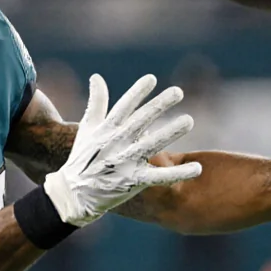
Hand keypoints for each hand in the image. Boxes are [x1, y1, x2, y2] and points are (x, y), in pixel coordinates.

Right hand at [44, 74, 202, 225]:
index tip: (151, 79)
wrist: (74, 194)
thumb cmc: (82, 157)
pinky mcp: (134, 181)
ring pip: (152, 144)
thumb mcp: (87, 128)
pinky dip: (178, 174)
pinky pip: (159, 177)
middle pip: (141, 120)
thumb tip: (96, 76)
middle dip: (159, 105)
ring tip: (189, 120)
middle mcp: (116, 143)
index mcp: (106, 129)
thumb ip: (96, 102)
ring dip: (170, 132)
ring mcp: (125, 162)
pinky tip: (196, 168)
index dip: (136, 92)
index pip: (123, 106)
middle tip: (178, 92)